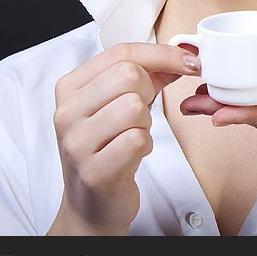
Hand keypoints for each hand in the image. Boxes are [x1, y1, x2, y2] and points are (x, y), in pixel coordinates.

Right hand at [47, 42, 201, 234]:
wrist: (92, 203)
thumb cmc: (108, 148)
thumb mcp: (121, 103)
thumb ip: (149, 75)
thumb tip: (184, 56)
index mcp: (70, 87)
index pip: (121, 52)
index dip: (162, 54)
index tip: (189, 61)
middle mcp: (67, 111)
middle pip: (129, 75)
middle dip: (149, 92)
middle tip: (142, 113)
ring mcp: (76, 142)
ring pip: (134, 107)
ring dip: (146, 123)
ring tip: (133, 135)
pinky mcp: (93, 170)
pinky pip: (137, 140)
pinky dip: (145, 145)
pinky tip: (132, 154)